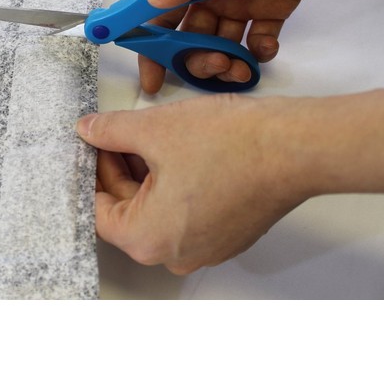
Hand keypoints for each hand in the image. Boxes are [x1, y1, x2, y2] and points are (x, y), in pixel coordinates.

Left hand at [76, 95, 306, 273]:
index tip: (92, 144)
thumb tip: (89, 130)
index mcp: (148, 239)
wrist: (294, 146)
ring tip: (147, 134)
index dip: (92, 171)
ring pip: (158, 209)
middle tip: (116, 133)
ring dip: (147, 173)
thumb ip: (110, 131)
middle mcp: (175, 254)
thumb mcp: (153, 129)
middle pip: (129, 211)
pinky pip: (186, 211)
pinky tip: (176, 149)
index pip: (99, 210)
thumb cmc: (230, 144)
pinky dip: (174, 182)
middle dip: (119, 168)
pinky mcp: (227, 233)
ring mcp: (205, 247)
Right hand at [140, 0, 357, 91]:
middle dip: (198, 61)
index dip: (151, 51)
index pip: (160, 19)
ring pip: (224, 46)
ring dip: (228, 62)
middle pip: (192, 41)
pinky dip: (259, 53)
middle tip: (216, 65)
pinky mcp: (273, 7)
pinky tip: (265, 48)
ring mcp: (242, 3)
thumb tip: (155, 1)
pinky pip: (259, 40)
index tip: (151, 81)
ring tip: (240, 67)